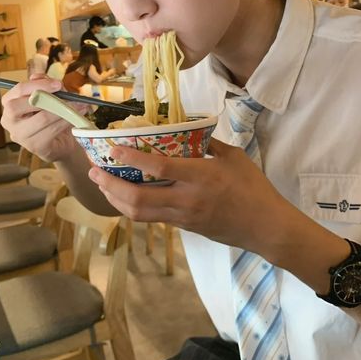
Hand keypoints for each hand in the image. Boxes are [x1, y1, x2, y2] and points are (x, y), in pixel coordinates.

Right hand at [1, 75, 86, 162]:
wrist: (61, 140)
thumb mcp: (50, 95)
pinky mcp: (35, 146)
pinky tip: (77, 117)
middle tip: (68, 97)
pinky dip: (67, 121)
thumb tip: (39, 76)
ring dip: (64, 110)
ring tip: (80, 105)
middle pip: (21, 105)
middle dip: (47, 99)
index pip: (19, 90)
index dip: (39, 85)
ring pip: (42, 118)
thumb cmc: (52, 114)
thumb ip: (45, 85)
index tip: (58, 84)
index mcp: (9, 102)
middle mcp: (9, 120)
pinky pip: (52, 130)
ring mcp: (20, 135)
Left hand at [88, 138, 291, 249]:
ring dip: (116, 199)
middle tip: (95, 171)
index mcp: (200, 177)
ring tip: (102, 185)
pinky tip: (126, 197)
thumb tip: (189, 131)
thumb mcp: (234, 158)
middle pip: (138, 198)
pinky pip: (152, 218)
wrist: (265, 227)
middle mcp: (186, 199)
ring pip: (139, 213)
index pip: (159, 168)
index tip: (111, 149)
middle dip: (111, 186)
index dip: (132, 158)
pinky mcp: (184, 229)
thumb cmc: (253, 188)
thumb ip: (209, 144)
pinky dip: (134, 207)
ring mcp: (183, 217)